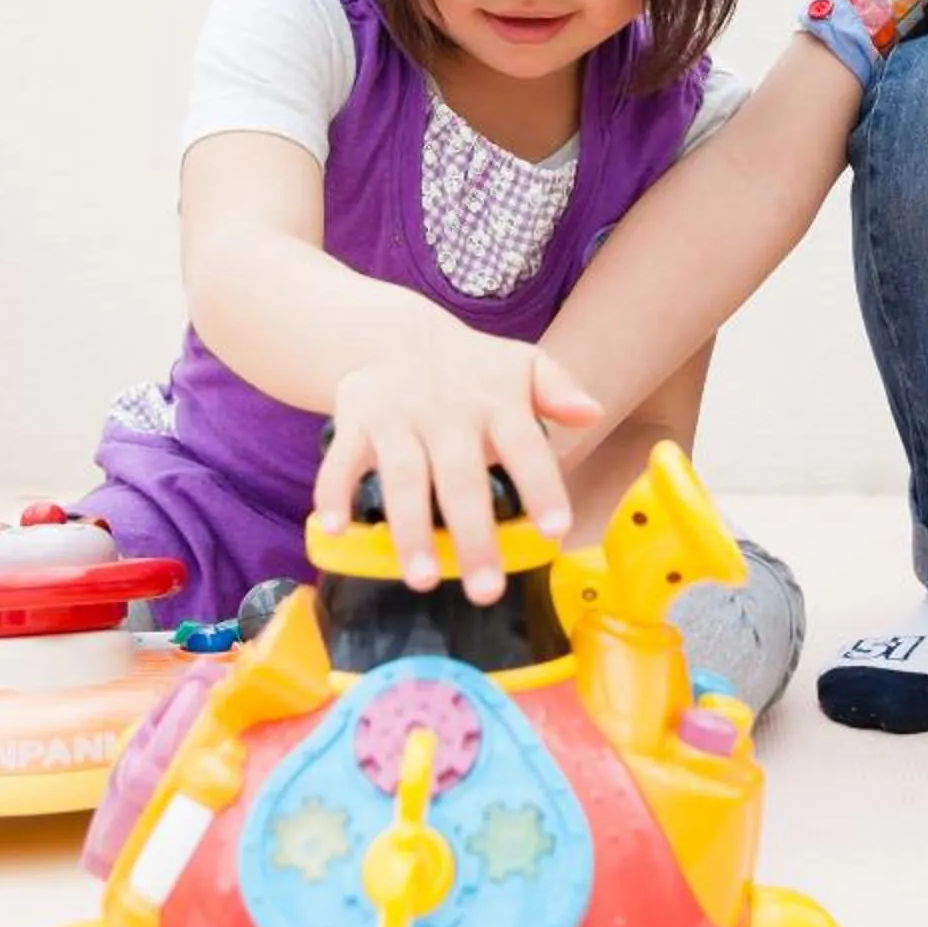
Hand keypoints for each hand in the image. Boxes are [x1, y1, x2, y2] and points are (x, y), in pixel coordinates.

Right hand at [314, 329, 603, 601]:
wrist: (396, 335)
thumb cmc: (473, 369)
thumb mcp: (522, 365)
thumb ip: (557, 390)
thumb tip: (593, 412)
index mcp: (496, 402)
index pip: (526, 447)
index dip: (542, 487)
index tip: (556, 531)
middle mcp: (447, 413)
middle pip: (462, 479)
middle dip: (473, 536)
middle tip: (485, 592)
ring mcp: (398, 418)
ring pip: (404, 479)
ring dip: (410, 531)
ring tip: (422, 579)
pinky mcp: (356, 422)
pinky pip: (341, 462)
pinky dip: (334, 494)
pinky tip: (335, 532)